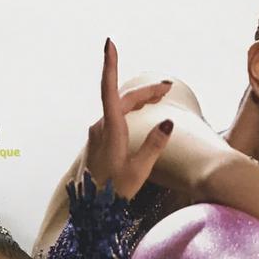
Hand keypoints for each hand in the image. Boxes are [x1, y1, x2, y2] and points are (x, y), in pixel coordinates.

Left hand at [85, 38, 173, 198]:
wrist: (90, 214)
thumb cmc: (113, 195)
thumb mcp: (139, 171)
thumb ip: (154, 145)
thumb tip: (167, 122)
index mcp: (110, 131)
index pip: (110, 90)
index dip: (110, 65)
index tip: (109, 43)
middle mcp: (100, 128)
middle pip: (122, 99)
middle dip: (145, 91)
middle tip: (168, 88)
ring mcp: (96, 135)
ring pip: (118, 108)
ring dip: (138, 102)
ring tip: (160, 98)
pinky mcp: (96, 143)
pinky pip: (114, 118)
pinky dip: (129, 112)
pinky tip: (140, 116)